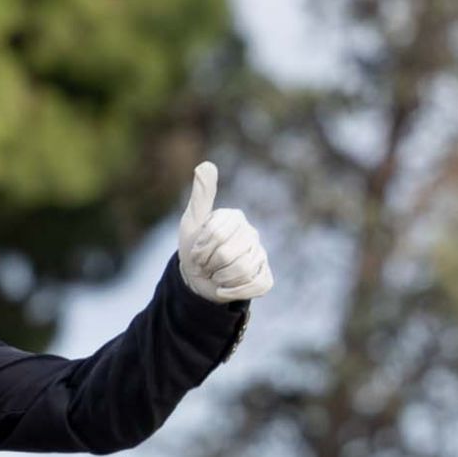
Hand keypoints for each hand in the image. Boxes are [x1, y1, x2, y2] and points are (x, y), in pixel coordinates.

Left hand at [177, 162, 271, 303]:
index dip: (201, 249)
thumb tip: (205, 164)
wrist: (196, 279)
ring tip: (215, 275)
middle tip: (205, 265)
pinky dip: (235, 292)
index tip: (196, 251)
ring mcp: (260, 255)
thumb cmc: (194, 247)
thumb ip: (201, 196)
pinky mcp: (264, 277)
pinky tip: (224, 288)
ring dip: (220, 279)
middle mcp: (252, 233)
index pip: (217, 235)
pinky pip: (256, 286)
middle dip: (209, 265)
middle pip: (228, 255)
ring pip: (241, 271)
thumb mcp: (192, 221)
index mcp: (235, 217)